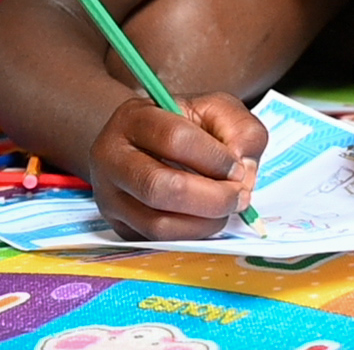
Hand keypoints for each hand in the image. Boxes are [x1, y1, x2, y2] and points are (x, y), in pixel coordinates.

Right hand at [87, 93, 265, 240]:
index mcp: (133, 118)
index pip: (174, 139)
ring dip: (205, 222)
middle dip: (212, 198)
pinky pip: (158, 242)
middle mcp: (111, 157)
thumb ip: (239, 130)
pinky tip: (206, 218)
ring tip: (226, 208)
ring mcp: (109, 196)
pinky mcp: (119, 226)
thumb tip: (244, 171)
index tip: (238, 168)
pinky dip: (192, 235)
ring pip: (158, 224)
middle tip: (239, 196)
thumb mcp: (215, 111)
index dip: (214, 158)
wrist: (145, 144)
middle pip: (159, 187)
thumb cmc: (184, 125)